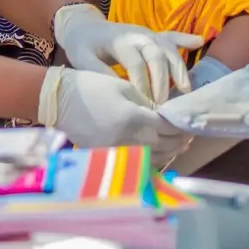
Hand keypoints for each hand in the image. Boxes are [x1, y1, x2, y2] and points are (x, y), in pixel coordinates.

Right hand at [38, 66, 192, 161]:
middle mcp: (130, 139)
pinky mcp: (109, 157)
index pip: (168, 127)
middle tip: (187, 135)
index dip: (181, 126)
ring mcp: (118, 151)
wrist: (59, 101)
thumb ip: (146, 102)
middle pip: (165, 146)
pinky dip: (151, 159)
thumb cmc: (90, 86)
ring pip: (154, 159)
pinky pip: (137, 162)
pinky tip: (155, 152)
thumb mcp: (123, 87)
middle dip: (179, 141)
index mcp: (135, 118)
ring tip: (176, 145)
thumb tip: (163, 114)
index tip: (189, 122)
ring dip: (168, 152)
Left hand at [53, 3, 202, 103]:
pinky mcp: (154, 36)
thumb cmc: (83, 46)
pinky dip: (186, 39)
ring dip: (179, 69)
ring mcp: (149, 34)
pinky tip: (200, 42)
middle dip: (163, 81)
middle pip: (157, 55)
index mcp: (120, 40)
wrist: (84, 26)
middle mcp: (138, 35)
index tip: (145, 106)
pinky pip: (173, 37)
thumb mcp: (82, 59)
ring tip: (186, 90)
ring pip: (169, 49)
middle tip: (164, 106)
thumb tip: (119, 90)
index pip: (136, 63)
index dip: (142, 85)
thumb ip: (99, 72)